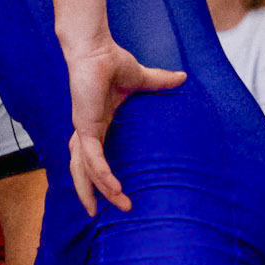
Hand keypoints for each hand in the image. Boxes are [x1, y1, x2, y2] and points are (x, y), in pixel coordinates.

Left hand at [66, 39, 185, 215]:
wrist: (96, 49)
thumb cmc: (111, 61)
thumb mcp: (140, 79)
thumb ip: (159, 82)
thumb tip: (182, 77)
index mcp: (94, 125)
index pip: (91, 157)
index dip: (96, 176)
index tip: (109, 193)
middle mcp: (86, 132)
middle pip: (81, 170)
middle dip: (90, 193)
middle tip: (98, 215)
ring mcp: (84, 130)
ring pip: (85, 170)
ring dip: (98, 190)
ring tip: (118, 206)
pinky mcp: (86, 126)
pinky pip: (93, 159)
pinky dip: (102, 175)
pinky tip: (114, 189)